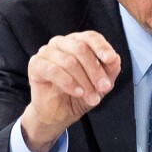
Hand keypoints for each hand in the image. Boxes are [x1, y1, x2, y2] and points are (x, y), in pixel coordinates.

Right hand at [22, 30, 120, 151]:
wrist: (59, 114)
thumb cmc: (79, 95)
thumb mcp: (100, 84)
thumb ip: (110, 70)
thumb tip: (115, 58)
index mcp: (77, 42)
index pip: (90, 37)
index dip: (101, 47)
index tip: (110, 59)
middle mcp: (61, 43)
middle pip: (80, 48)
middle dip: (95, 70)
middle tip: (104, 88)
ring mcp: (47, 52)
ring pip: (69, 61)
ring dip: (84, 81)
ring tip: (91, 97)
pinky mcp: (35, 64)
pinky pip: (53, 70)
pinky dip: (68, 82)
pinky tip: (77, 92)